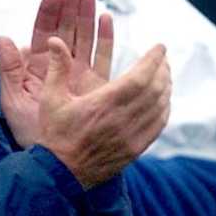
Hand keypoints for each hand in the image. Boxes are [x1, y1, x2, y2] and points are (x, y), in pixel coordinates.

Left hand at [0, 0, 114, 147]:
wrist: (56, 158)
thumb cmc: (31, 132)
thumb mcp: (13, 100)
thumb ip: (8, 69)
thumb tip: (3, 38)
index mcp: (37, 68)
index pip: (43, 32)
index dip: (48, 12)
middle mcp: (59, 67)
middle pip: (66, 30)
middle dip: (71, 7)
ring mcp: (79, 75)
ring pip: (84, 38)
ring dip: (87, 16)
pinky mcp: (97, 84)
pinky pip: (102, 56)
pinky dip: (104, 38)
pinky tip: (107, 20)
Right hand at [28, 41, 171, 187]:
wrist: (61, 174)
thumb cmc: (54, 135)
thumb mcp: (50, 100)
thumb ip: (57, 69)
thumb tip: (54, 40)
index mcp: (103, 104)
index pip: (139, 77)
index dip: (153, 60)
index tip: (160, 47)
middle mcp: (122, 119)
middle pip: (155, 89)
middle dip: (162, 70)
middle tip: (162, 58)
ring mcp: (132, 135)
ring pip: (160, 106)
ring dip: (165, 87)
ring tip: (164, 74)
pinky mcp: (137, 148)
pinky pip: (159, 124)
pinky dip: (164, 108)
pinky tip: (162, 99)